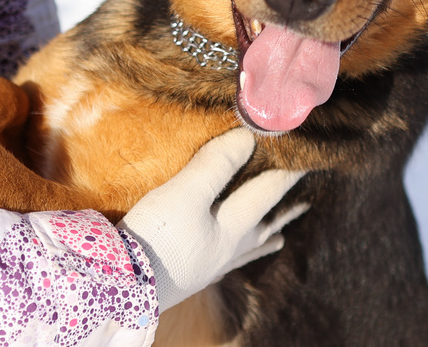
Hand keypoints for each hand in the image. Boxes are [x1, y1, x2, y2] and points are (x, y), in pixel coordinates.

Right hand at [118, 128, 306, 310]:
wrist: (122, 289)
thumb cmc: (157, 238)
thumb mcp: (185, 194)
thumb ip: (217, 165)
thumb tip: (248, 137)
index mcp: (235, 228)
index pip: (268, 191)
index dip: (285, 170)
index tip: (305, 154)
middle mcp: (230, 249)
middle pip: (265, 224)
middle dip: (284, 210)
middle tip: (305, 204)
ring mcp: (211, 265)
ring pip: (249, 250)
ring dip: (266, 238)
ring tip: (280, 238)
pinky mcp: (191, 276)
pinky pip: (227, 264)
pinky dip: (237, 258)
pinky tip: (231, 261)